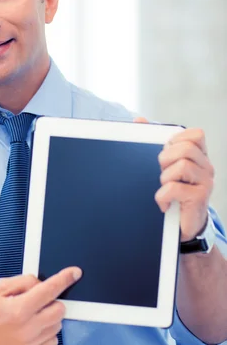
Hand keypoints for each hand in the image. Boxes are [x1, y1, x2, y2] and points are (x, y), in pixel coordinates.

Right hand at [0, 267, 81, 344]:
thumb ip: (24, 281)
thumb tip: (41, 283)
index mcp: (20, 308)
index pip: (51, 290)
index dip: (65, 278)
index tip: (74, 273)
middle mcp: (26, 328)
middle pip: (59, 310)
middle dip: (52, 300)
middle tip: (38, 299)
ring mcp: (28, 344)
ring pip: (57, 326)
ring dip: (49, 316)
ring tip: (30, 314)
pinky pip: (51, 342)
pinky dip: (47, 332)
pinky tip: (32, 326)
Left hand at [134, 118, 213, 240]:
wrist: (182, 225)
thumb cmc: (173, 193)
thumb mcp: (163, 165)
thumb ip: (153, 142)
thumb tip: (139, 120)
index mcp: (198, 155)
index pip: (195, 134)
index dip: (176, 140)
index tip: (166, 153)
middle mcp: (206, 167)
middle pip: (186, 148)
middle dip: (166, 159)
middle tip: (162, 173)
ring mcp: (205, 182)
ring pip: (182, 165)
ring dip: (165, 178)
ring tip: (164, 188)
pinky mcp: (199, 198)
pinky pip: (175, 188)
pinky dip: (163, 196)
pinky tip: (164, 203)